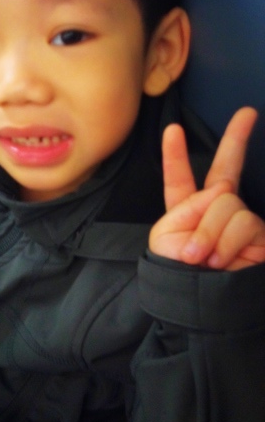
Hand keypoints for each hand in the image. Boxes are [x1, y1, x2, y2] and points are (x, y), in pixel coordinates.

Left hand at [149, 107, 264, 270]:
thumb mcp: (166, 240)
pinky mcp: (259, 236)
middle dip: (237, 137)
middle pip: (227, 168)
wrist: (199, 309)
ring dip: (209, 231)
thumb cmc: (177, 275)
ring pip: (227, 201)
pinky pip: (243, 222)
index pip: (180, 178)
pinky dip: (226, 240)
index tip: (172, 129)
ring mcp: (240, 220)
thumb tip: (222, 195)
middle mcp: (215, 210)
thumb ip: (188, 209)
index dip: (175, 155)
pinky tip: (221, 259)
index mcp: (185, 210)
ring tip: (201, 256)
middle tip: (247, 111)